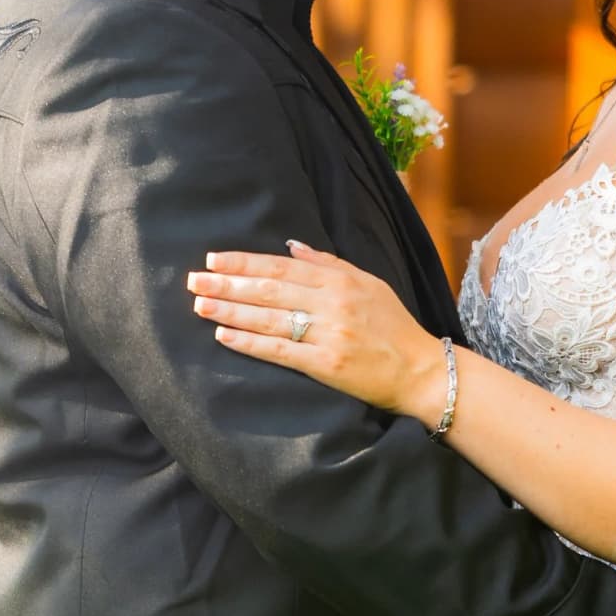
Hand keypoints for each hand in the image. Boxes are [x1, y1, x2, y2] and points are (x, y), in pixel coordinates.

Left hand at [188, 242, 445, 420]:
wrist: (421, 369)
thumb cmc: (394, 326)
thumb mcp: (369, 283)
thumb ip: (328, 263)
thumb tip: (290, 246)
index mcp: (340, 281)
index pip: (282, 267)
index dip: (246, 262)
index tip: (215, 259)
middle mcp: (333, 304)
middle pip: (270, 290)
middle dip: (228, 284)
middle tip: (194, 280)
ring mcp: (329, 335)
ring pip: (270, 319)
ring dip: (231, 311)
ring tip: (200, 305)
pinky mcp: (326, 366)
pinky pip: (280, 351)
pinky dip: (250, 343)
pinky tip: (225, 336)